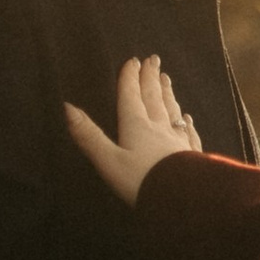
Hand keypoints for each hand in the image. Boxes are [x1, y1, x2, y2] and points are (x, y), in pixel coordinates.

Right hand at [65, 55, 204, 205]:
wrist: (183, 200)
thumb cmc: (142, 181)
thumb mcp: (108, 160)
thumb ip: (89, 135)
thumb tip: (67, 107)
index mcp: (137, 127)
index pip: (131, 97)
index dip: (130, 79)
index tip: (133, 60)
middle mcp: (159, 128)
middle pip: (154, 98)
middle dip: (151, 79)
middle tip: (154, 60)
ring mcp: (178, 141)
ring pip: (172, 111)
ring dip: (168, 94)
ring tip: (167, 79)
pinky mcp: (193, 156)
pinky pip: (188, 133)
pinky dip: (186, 122)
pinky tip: (188, 118)